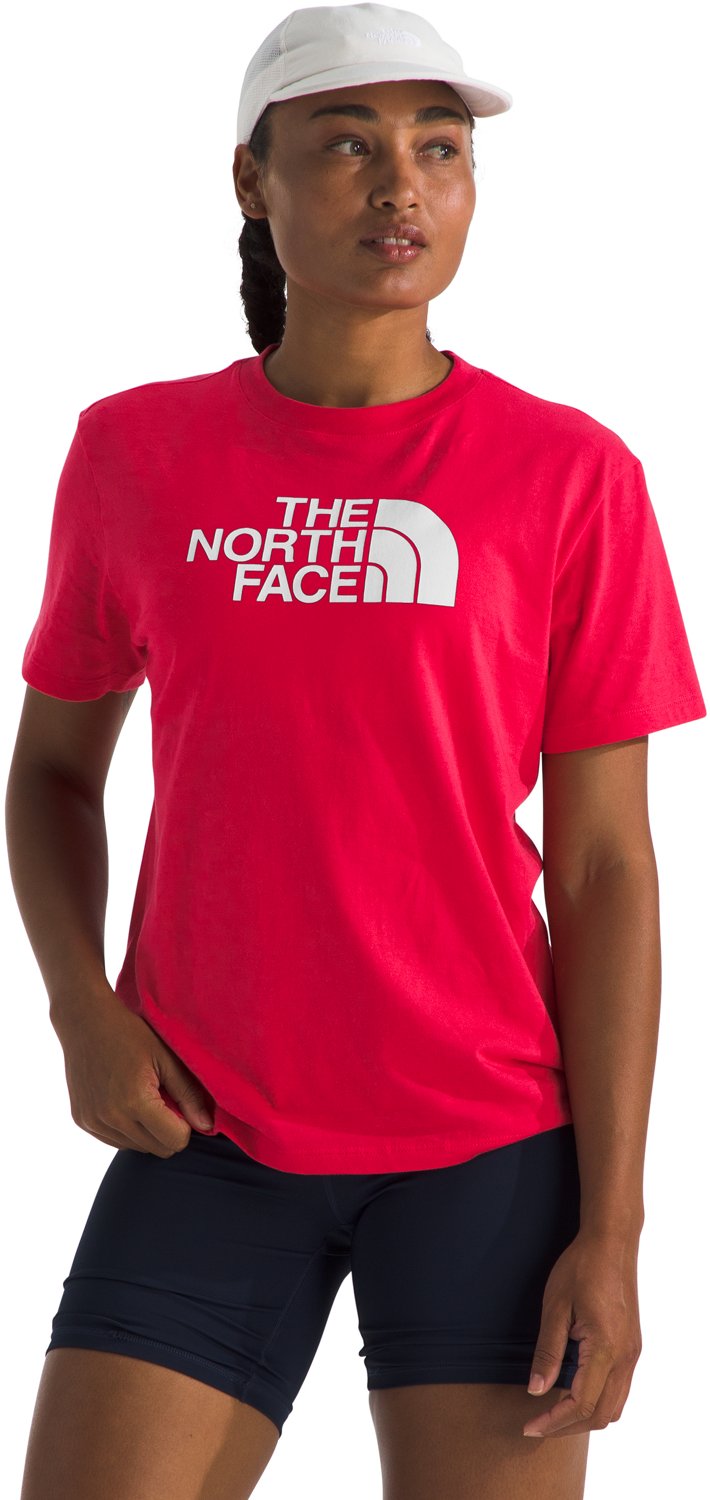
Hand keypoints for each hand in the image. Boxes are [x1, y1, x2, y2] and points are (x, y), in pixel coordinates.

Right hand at [51, 982, 214, 1154]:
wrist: (84, 1020)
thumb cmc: (130, 1033)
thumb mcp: (167, 1058)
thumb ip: (188, 1095)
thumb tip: (207, 1127)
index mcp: (135, 1102)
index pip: (175, 1141)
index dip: (185, 1126)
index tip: (181, 1104)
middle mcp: (111, 1118)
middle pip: (157, 1149)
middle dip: (168, 1130)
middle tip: (165, 1099)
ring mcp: (93, 1122)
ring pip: (136, 1148)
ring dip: (147, 1132)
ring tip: (143, 1098)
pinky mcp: (82, 1121)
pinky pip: (115, 1141)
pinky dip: (127, 1130)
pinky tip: (125, 1101)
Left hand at [523, 1227, 642, 1437]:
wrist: (611, 1242)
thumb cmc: (580, 1267)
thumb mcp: (555, 1306)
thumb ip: (548, 1351)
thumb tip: (536, 1390)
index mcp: (605, 1348)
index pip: (581, 1404)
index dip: (554, 1421)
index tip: (529, 1425)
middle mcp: (625, 1357)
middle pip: (601, 1415)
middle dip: (567, 1427)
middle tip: (536, 1425)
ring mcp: (632, 1353)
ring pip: (614, 1406)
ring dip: (584, 1417)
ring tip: (553, 1413)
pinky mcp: (632, 1346)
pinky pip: (619, 1389)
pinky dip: (597, 1401)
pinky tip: (573, 1391)